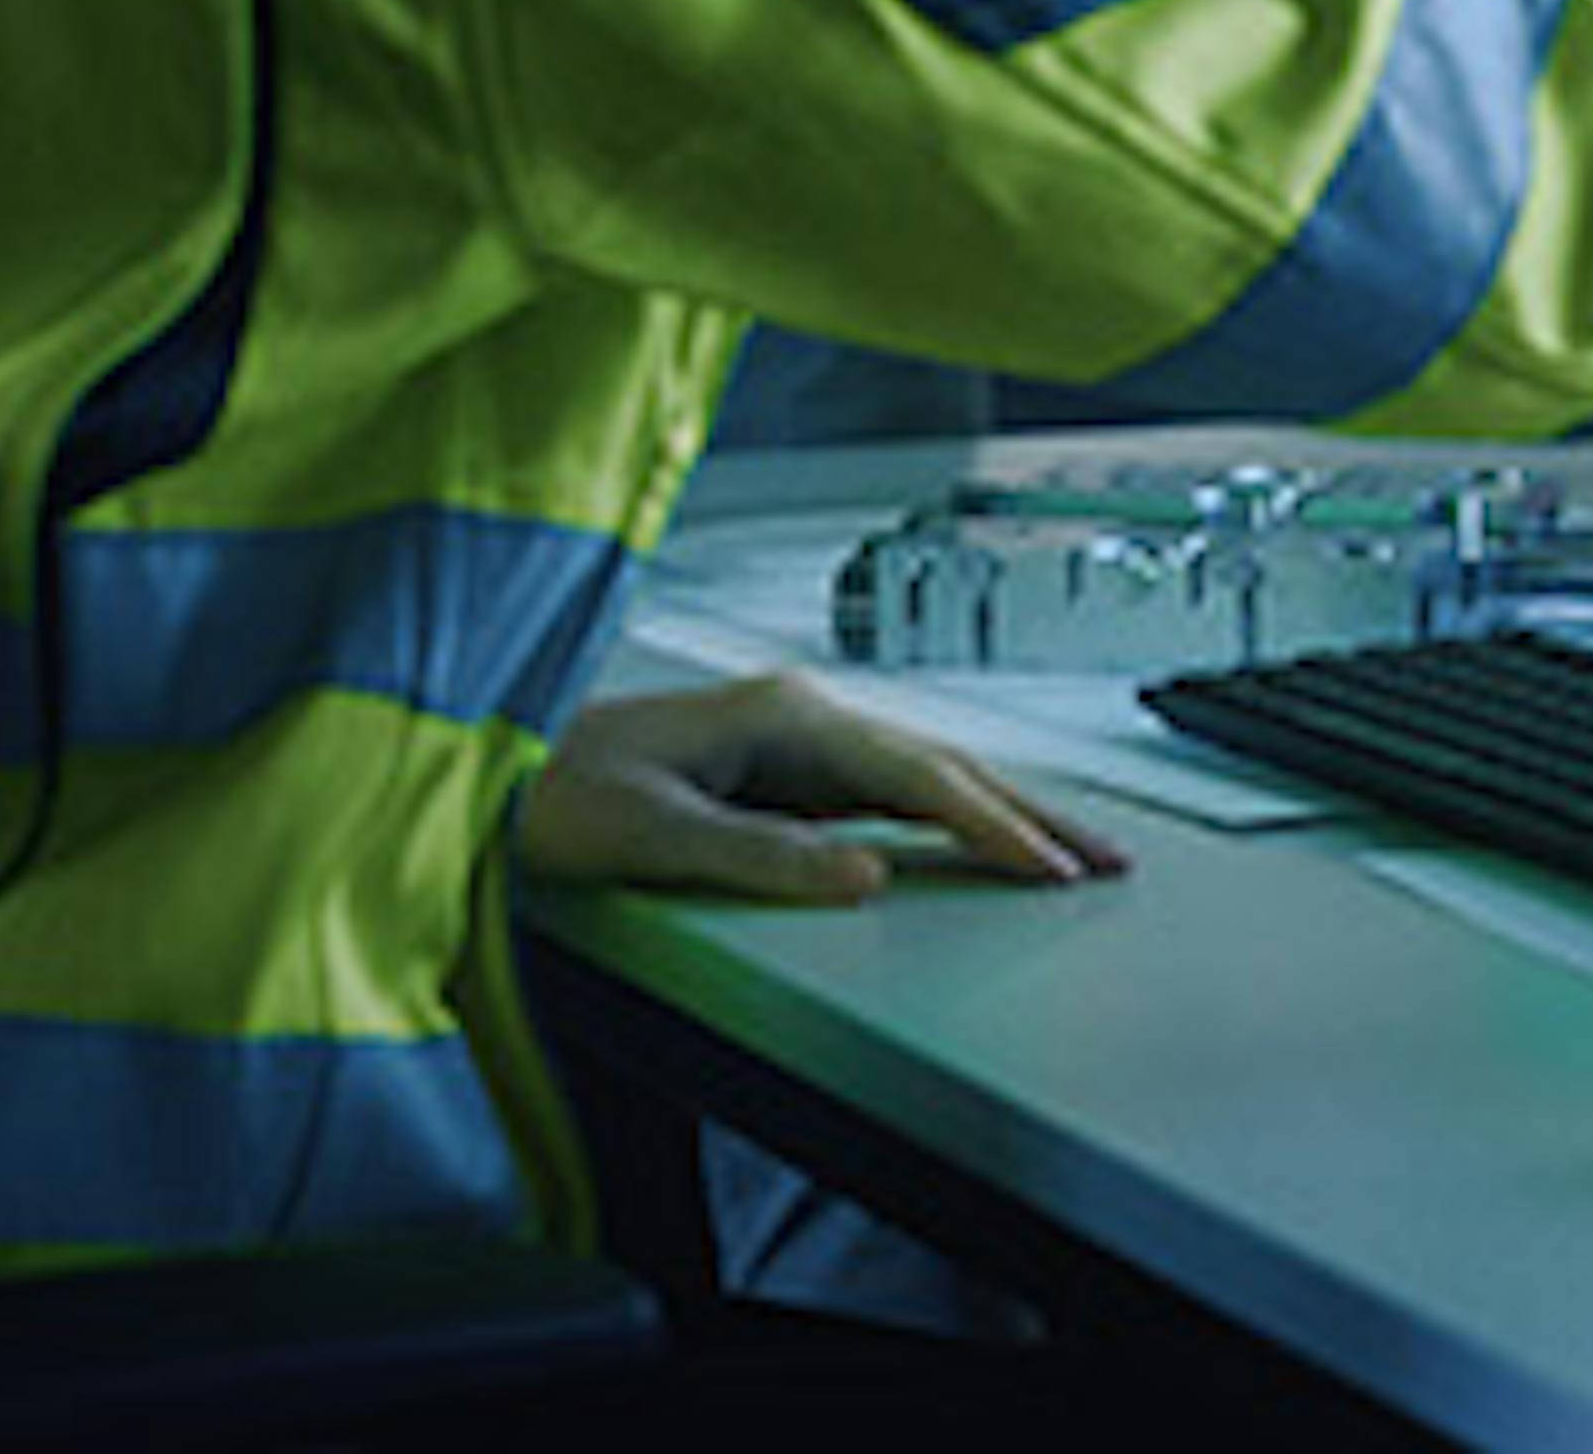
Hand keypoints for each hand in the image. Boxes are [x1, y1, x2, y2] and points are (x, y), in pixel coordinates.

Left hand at [514, 673, 1129, 904]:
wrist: (484, 765)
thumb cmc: (548, 794)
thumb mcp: (647, 835)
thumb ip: (759, 856)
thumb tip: (872, 875)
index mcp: (784, 716)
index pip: (918, 776)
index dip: (992, 825)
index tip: (1052, 868)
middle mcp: (801, 717)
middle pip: (941, 766)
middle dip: (1029, 814)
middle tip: (1108, 863)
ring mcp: (794, 743)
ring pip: (922, 779)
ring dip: (999, 816)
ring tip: (1070, 856)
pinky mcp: (780, 774)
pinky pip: (887, 799)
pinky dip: (948, 822)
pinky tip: (977, 843)